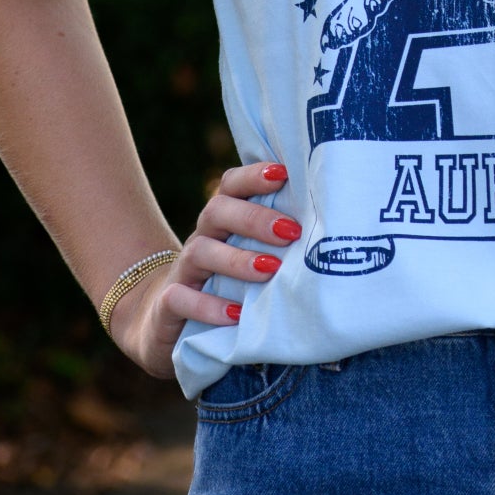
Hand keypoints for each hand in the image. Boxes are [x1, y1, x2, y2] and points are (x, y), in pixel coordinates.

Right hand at [108, 162, 300, 377]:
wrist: (164, 320)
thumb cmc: (224, 282)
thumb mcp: (247, 256)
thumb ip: (275, 239)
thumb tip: (330, 225)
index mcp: (221, 221)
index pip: (231, 185)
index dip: (254, 175)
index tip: (284, 173)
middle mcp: (201, 238)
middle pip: (218, 211)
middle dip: (255, 218)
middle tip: (291, 231)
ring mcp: (182, 271)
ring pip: (200, 252)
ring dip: (237, 260)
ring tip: (269, 270)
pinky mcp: (169, 305)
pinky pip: (181, 299)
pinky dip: (208, 306)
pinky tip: (236, 315)